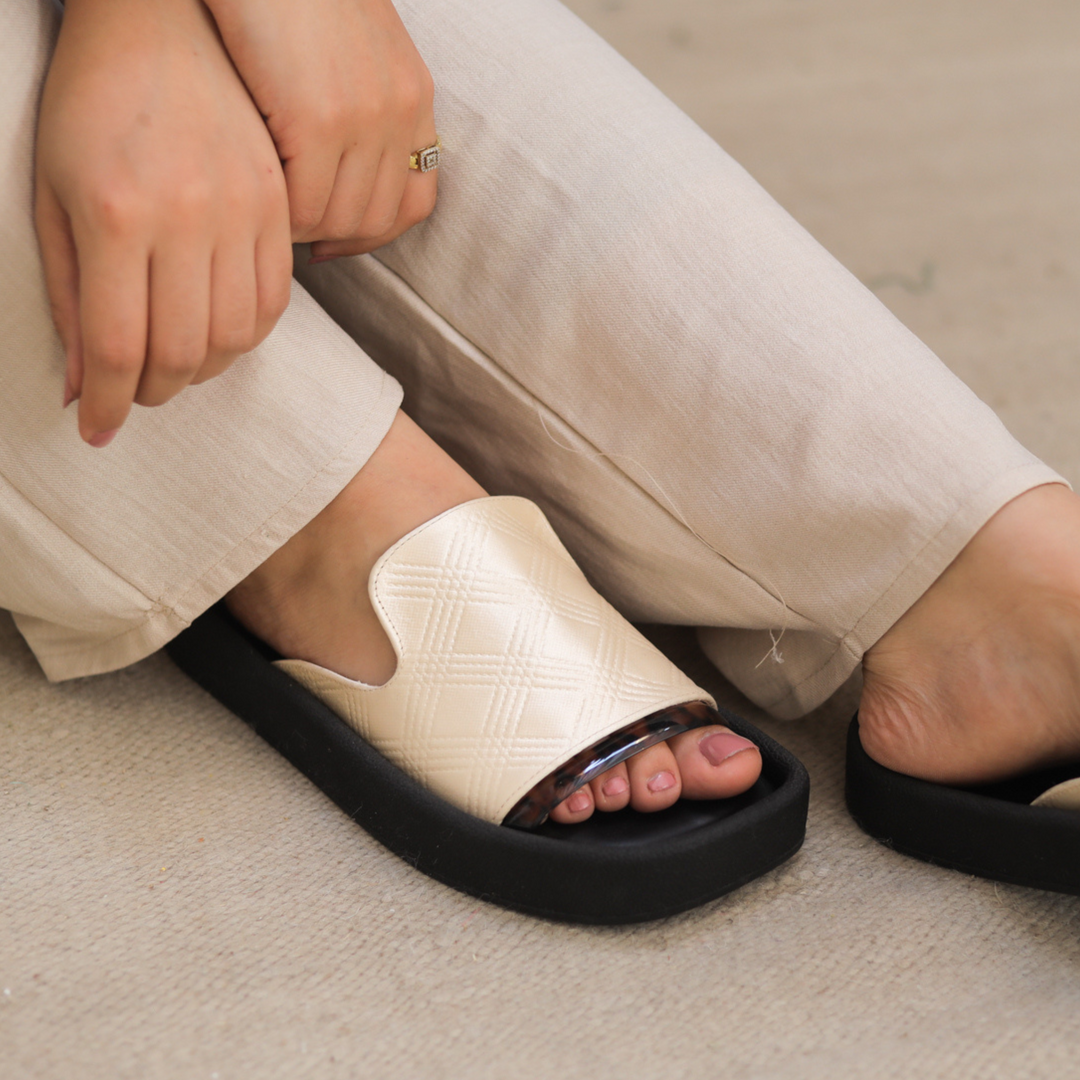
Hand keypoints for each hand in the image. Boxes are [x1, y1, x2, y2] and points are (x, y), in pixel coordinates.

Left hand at [35, 0, 292, 446]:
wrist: (163, 28)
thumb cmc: (88, 107)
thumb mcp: (52, 198)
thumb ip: (68, 295)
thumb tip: (82, 386)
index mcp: (115, 214)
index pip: (119, 346)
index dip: (108, 403)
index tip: (98, 430)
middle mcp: (186, 218)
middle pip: (183, 352)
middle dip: (153, 392)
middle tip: (134, 393)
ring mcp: (242, 211)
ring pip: (236, 337)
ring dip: (202, 371)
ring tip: (175, 367)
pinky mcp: (277, 207)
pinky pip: (274, 302)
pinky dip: (247, 337)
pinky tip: (218, 334)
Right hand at [206, 0, 437, 258]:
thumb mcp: (349, 47)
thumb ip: (358, 102)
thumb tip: (340, 167)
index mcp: (413, 97)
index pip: (416, 200)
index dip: (373, 233)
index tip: (332, 241)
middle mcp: (400, 112)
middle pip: (377, 218)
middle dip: (334, 235)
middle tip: (291, 232)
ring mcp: (365, 117)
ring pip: (342, 218)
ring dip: (304, 225)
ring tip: (270, 212)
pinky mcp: (320, 117)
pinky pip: (306, 202)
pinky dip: (282, 211)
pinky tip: (258, 195)